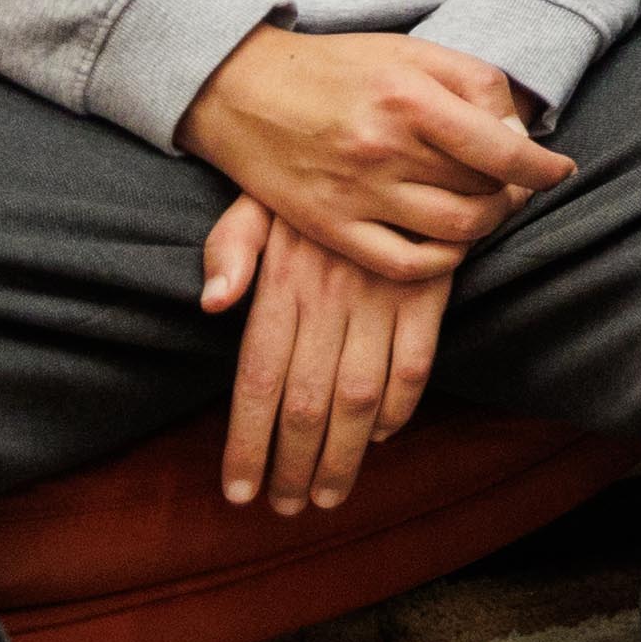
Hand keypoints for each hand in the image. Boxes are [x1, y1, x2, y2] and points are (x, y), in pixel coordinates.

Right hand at [179, 29, 571, 281]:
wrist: (242, 89)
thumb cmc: (338, 67)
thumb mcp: (412, 52)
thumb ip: (475, 83)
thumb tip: (520, 132)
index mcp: (409, 98)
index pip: (501, 150)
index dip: (543, 168)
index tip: (559, 171)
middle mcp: (384, 149)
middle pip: (483, 191)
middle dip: (513, 190)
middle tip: (515, 183)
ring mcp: (355, 194)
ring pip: (456, 231)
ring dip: (486, 224)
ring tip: (487, 206)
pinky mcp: (330, 227)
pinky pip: (407, 264)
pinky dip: (444, 260)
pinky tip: (451, 241)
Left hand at [204, 197, 451, 514]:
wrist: (401, 132)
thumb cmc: (315, 177)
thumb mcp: (258, 199)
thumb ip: (229, 250)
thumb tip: (210, 305)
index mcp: (282, 281)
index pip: (257, 379)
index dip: (248, 443)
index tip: (239, 491)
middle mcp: (330, 296)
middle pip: (307, 401)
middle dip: (294, 466)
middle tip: (287, 509)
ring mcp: (383, 295)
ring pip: (360, 395)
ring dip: (344, 456)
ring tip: (328, 496)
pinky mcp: (430, 290)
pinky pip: (416, 363)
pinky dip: (400, 408)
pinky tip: (379, 436)